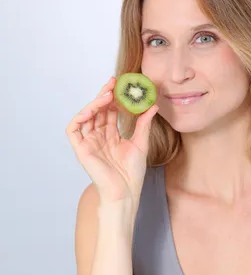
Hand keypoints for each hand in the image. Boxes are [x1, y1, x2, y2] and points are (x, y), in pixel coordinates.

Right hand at [65, 76, 158, 203]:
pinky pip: (73, 129)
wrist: (126, 191)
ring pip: (86, 116)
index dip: (114, 98)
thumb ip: (144, 123)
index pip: (109, 111)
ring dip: (94, 103)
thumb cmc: (132, 173)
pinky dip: (79, 117)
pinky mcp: (81, 149)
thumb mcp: (141, 143)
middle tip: (113, 82)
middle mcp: (98, 137)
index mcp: (111, 136)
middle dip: (104, 95)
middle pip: (97, 111)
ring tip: (107, 94)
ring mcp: (88, 143)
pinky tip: (91, 109)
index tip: (122, 85)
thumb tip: (153, 105)